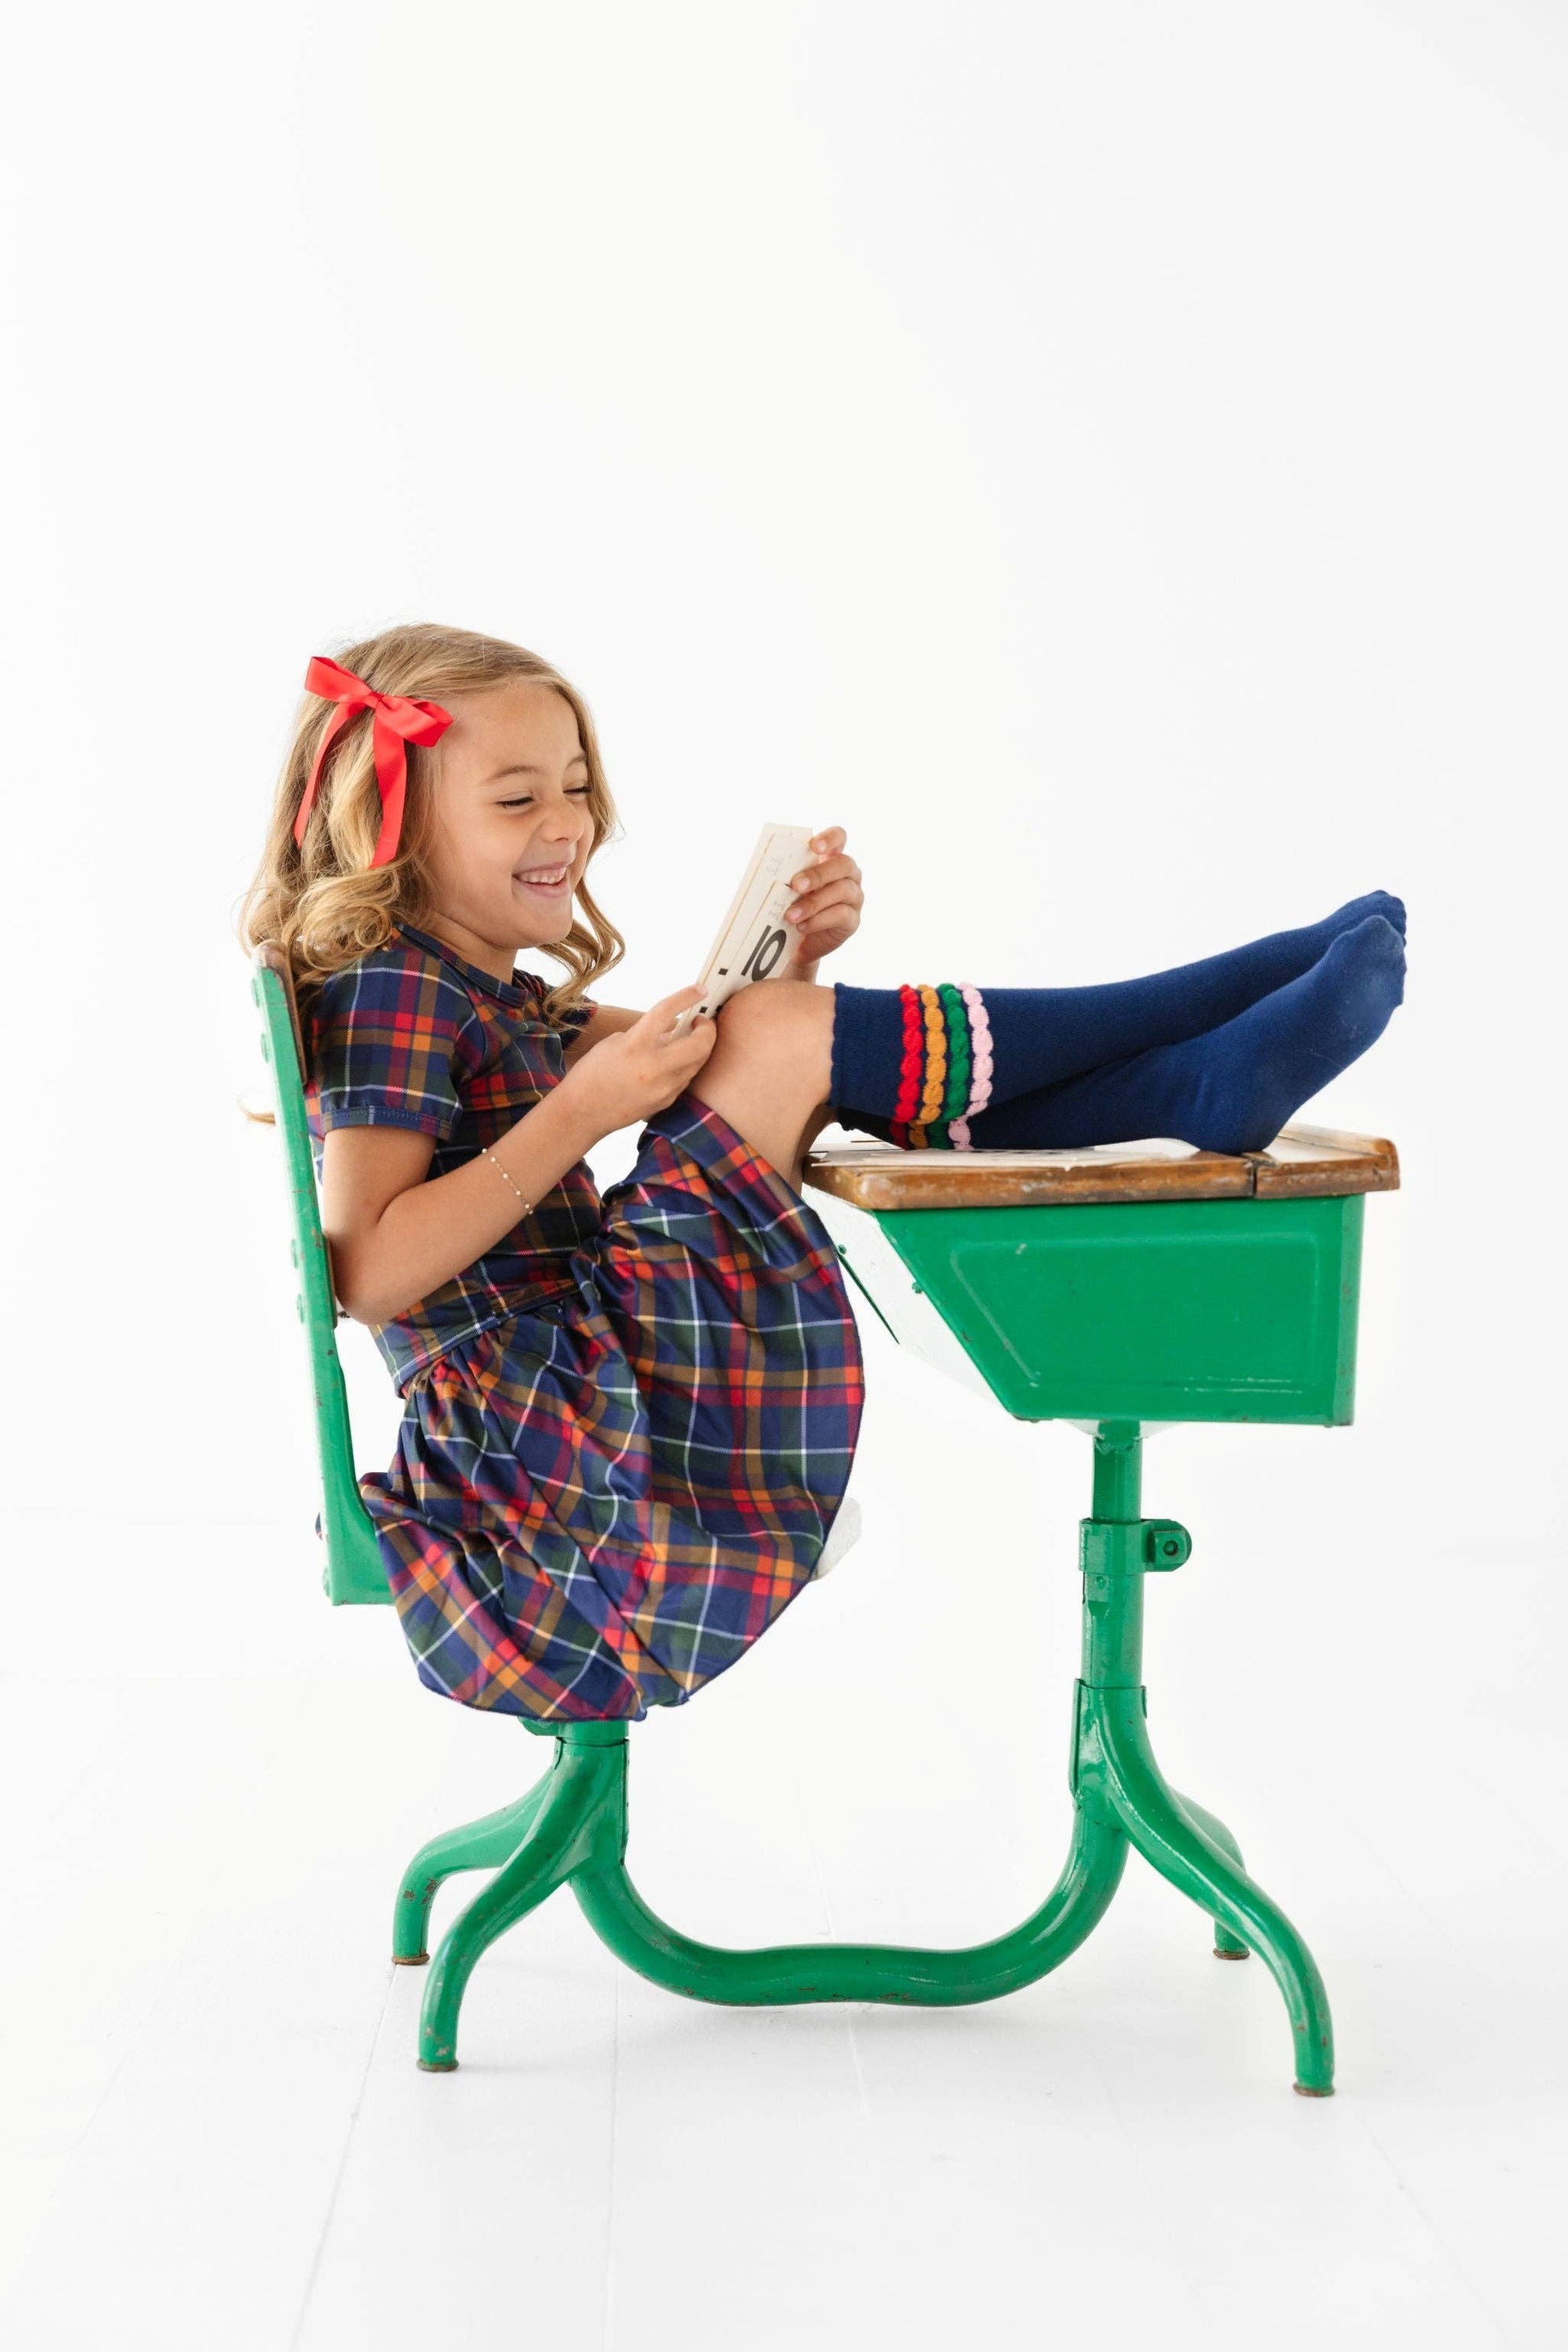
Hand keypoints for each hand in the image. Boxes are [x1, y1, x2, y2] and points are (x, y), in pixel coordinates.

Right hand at [555, 987, 715, 1136]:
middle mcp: (653, 1067)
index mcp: (635, 1045)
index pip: (667, 1012)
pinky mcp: (666, 1101)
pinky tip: (677, 1060)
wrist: (582, 1112)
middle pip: (700, 1044)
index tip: (700, 990)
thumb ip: (645, 1033)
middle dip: (709, 1029)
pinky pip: (685, 1079)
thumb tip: (672, 1027)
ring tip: (691, 1038)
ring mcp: (663, 1088)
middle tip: (702, 1021)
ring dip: (700, 1047)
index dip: (687, 996)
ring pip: (698, 1063)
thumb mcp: (615, 1042)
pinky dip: (686, 1065)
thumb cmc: (592, 1073)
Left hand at [786, 826, 862, 965]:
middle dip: (818, 874)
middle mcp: (849, 874)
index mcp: (832, 858)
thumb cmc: (793, 905)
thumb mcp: (788, 887)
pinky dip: (818, 921)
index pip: (839, 837)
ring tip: (790, 915)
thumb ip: (786, 874)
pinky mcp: (852, 920)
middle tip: (795, 885)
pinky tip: (802, 926)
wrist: (798, 942)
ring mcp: (854, 897)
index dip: (829, 838)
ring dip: (813, 902)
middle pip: (843, 864)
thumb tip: (766, 868)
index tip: (813, 847)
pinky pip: (841, 915)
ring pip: (841, 891)